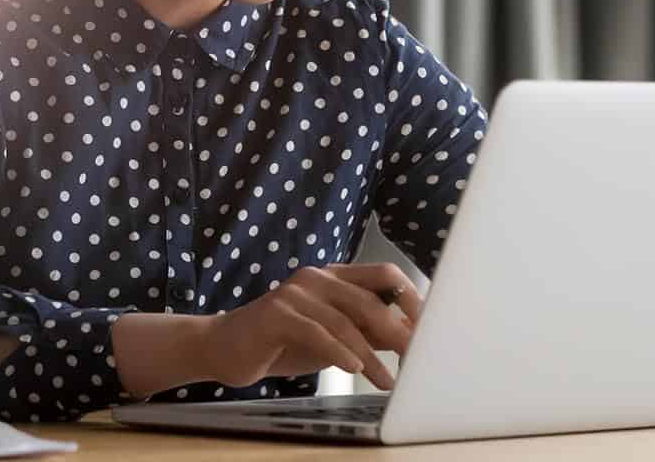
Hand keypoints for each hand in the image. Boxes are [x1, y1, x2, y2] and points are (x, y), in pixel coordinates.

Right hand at [200, 263, 421, 391]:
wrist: (223, 347)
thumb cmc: (280, 342)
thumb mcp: (330, 337)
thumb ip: (363, 331)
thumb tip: (406, 337)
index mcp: (333, 277)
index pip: (384, 275)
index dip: (411, 299)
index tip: (430, 328)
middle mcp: (317, 278)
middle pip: (370, 298)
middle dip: (399, 330)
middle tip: (417, 357)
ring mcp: (295, 293)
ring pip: (346, 322)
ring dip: (371, 356)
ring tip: (387, 381)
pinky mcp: (276, 314)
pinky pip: (317, 332)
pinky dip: (339, 352)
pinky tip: (354, 368)